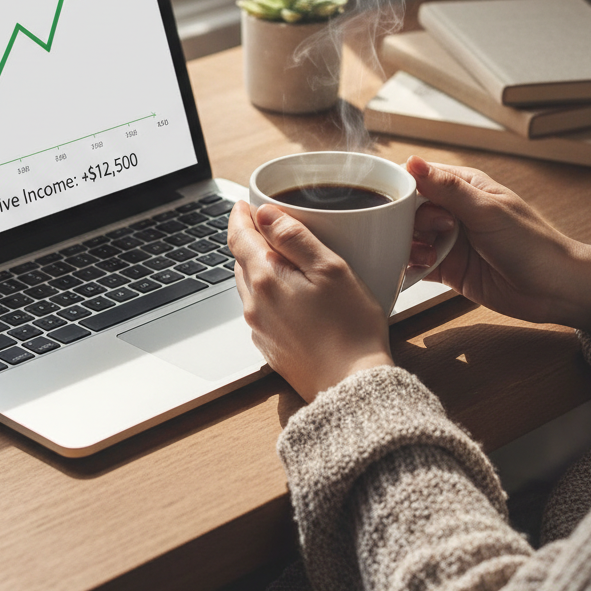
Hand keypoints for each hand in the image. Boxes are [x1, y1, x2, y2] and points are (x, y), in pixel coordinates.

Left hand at [227, 200, 392, 402]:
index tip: (245, 204)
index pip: (239, 236)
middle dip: (252, 240)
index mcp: (265, 279)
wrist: (352, 387)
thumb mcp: (330, 269)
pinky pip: (262, 310)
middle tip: (269, 225)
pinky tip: (294, 296)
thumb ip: (295, 238)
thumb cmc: (350, 327)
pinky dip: (271, 294)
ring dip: (260, 268)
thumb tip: (265, 213)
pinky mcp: (270, 347)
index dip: (241, 216)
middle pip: (242, 260)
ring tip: (284, 258)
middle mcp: (254, 304)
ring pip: (251, 286)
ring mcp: (260, 328)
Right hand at [406, 157, 590, 331]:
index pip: (418, 179)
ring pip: (410, 237)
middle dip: (409, 222)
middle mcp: (453, 211)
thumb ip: (446, 188)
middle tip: (434, 233)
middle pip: (409, 210)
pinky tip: (421, 269)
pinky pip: (417, 264)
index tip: (398, 204)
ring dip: (410, 246)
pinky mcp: (448, 268)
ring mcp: (449, 241)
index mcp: (463, 187)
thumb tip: (411, 161)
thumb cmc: (530, 242)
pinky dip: (411, 266)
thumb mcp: (485, 210)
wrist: (554, 289)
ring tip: (430, 255)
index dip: (403, 190)